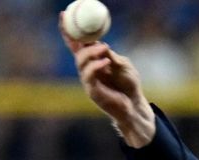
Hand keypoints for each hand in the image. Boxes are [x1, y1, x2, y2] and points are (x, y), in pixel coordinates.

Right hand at [59, 13, 154, 146]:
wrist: (135, 104)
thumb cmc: (129, 84)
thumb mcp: (123, 65)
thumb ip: (112, 56)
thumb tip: (101, 45)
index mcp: (94, 60)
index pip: (78, 44)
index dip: (69, 31)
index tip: (64, 15)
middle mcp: (88, 69)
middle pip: (77, 52)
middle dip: (81, 41)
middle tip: (95, 37)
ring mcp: (89, 81)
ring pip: (81, 63)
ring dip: (91, 53)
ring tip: (105, 48)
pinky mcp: (92, 92)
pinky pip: (89, 76)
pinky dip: (95, 67)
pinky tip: (105, 62)